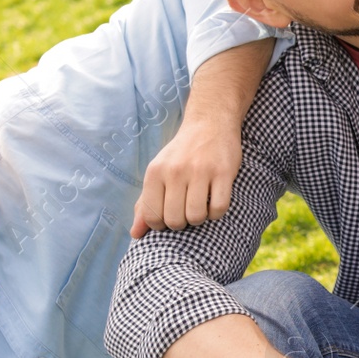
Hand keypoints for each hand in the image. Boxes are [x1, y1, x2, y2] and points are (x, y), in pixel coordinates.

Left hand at [131, 118, 239, 237]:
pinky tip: (214, 201)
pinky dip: (217, 213)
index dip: (161, 224)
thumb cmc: (182, 154)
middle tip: (186, 210)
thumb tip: (135, 234)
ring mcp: (200, 171)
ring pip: (196, 217)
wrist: (210, 123)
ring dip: (200, 218)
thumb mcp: (158, 173)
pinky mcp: (223, 172)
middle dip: (181, 223)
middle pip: (174, 220)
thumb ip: (145, 204)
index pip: (152, 216)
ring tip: (200, 206)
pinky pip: (219, 208)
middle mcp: (175, 171)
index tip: (169, 214)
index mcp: (155, 172)